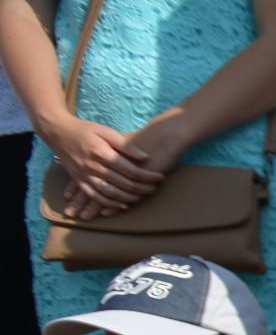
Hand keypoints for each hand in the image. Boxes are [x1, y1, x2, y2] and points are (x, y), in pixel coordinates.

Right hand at [43, 115, 165, 219]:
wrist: (56, 131)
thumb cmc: (84, 129)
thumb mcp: (105, 131)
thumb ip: (125, 144)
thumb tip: (145, 157)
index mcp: (101, 152)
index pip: (130, 170)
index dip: (148, 176)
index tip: (160, 177)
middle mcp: (92, 166)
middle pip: (123, 184)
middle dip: (142, 188)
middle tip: (155, 188)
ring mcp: (84, 175)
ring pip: (111, 194)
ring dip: (129, 199)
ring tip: (142, 197)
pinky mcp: (78, 181)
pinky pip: (95, 197)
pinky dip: (110, 204)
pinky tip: (122, 205)